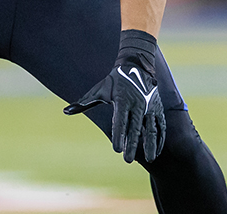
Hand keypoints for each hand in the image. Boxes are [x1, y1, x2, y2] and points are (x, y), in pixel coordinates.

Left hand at [64, 29, 165, 162]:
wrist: (137, 66)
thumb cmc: (114, 81)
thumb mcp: (98, 90)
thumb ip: (83, 103)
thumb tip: (65, 111)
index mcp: (122, 100)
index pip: (120, 121)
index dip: (119, 135)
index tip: (116, 149)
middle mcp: (138, 104)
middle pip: (135, 128)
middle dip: (132, 145)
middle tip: (127, 160)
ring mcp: (149, 106)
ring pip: (151, 128)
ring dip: (150, 144)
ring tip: (149, 159)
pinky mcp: (157, 108)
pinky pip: (160, 126)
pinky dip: (159, 138)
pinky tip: (155, 150)